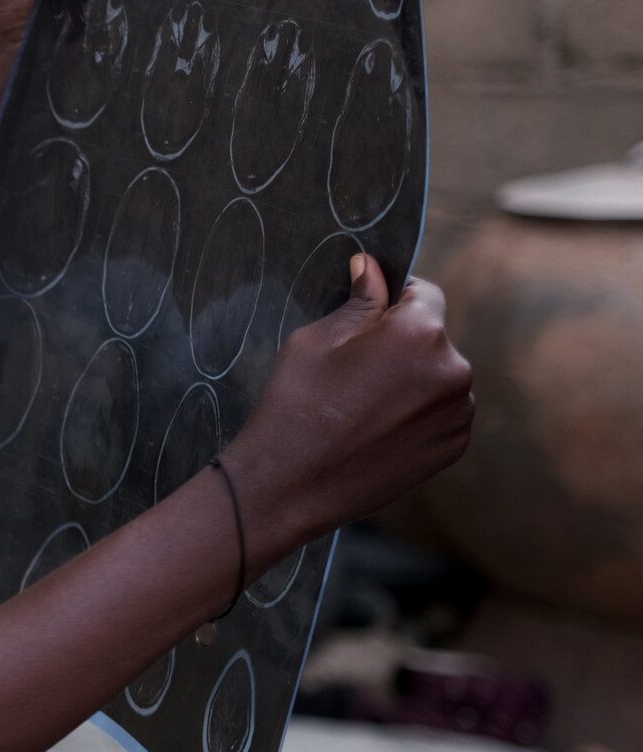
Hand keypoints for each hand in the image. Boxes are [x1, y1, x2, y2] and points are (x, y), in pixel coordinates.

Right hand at [226, 255, 475, 553]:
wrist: (292, 484)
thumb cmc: (296, 405)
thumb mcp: (316, 339)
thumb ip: (359, 302)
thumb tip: (372, 268)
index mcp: (420, 334)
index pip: (425, 293)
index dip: (395, 298)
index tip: (369, 315)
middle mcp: (453, 370)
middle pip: (434, 337)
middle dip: (403, 342)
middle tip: (355, 368)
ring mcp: (458, 413)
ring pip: (439, 375)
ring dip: (414, 379)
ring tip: (364, 404)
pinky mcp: (453, 446)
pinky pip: (443, 411)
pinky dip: (419, 412)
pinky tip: (377, 427)